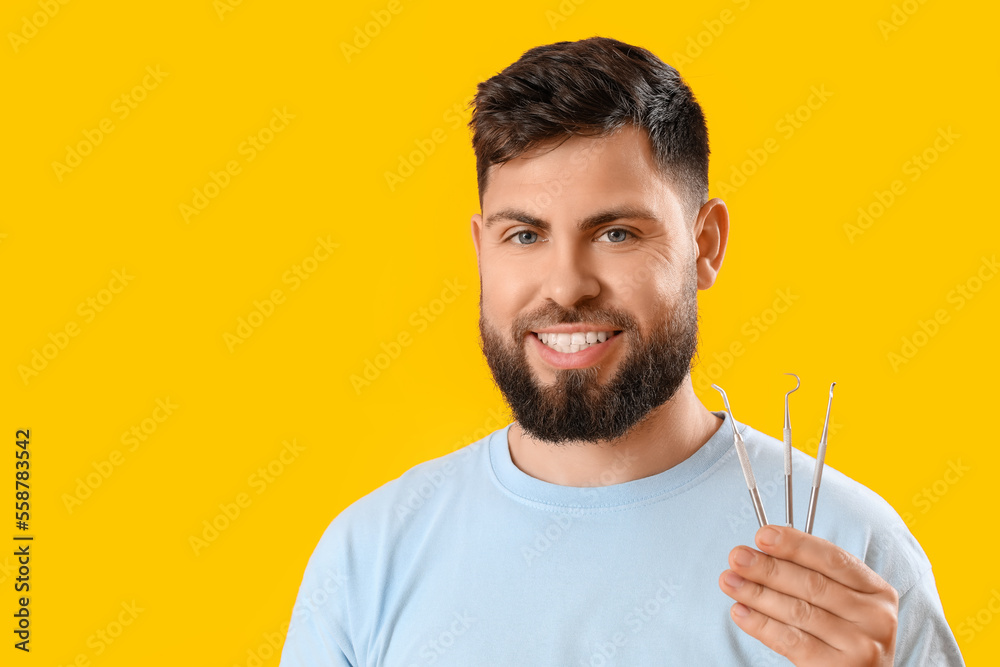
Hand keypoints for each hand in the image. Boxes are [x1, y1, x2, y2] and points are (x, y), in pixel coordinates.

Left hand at [718, 525, 897, 665]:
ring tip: (729, 581)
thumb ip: (814, 574)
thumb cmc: (846, 633)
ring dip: (757, 593)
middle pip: (812, 584)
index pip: (832, 559)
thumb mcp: (844, 601)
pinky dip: (761, 624)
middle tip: (737, 556)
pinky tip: (740, 611)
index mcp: (876, 590)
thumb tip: (765, 548)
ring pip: (798, 612)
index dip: (795, 544)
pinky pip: (791, 641)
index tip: (762, 535)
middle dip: (768, 568)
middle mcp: (875, 617)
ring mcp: (860, 646)